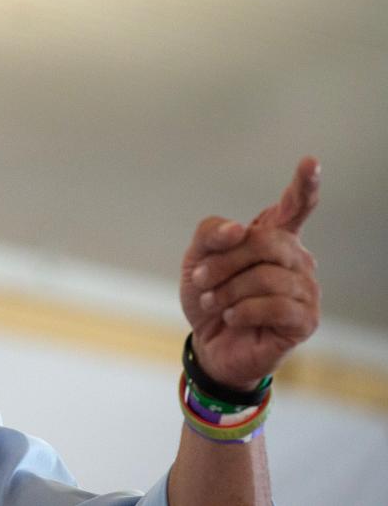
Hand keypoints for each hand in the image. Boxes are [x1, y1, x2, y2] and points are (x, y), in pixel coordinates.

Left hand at [180, 157, 320, 389]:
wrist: (207, 343)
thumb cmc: (209, 297)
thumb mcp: (196, 260)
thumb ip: (211, 235)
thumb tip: (240, 230)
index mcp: (273, 238)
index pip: (295, 206)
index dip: (304, 185)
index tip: (310, 161)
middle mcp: (296, 259)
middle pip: (264, 242)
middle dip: (224, 261)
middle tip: (201, 280)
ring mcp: (306, 290)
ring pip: (266, 276)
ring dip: (227, 290)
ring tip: (214, 302)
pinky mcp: (305, 320)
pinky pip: (274, 305)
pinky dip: (241, 311)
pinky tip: (232, 317)